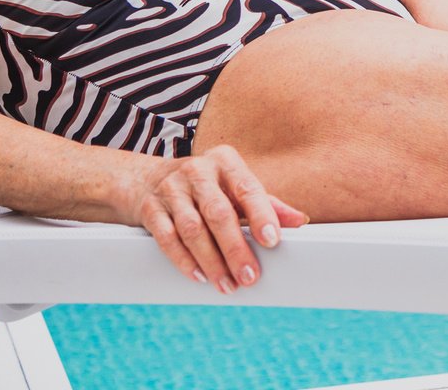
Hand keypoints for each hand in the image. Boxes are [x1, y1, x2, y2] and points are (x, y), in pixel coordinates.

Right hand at [125, 144, 307, 292]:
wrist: (147, 181)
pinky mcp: (151, 208)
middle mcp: (198, 171)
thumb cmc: (206, 187)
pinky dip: (184, 260)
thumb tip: (300, 221)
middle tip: (250, 277)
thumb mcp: (235, 187)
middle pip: (218, 213)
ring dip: (212, 261)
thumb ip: (267, 204)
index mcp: (225, 162)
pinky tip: (199, 276)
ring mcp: (171, 189)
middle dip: (236, 249)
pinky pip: (167, 238)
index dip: (261, 215)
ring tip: (227, 285)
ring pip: (193, 229)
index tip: (272, 241)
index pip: (247, 189)